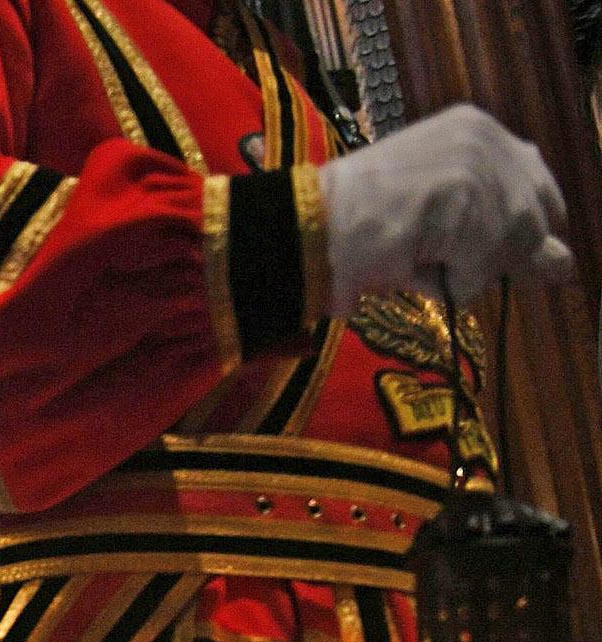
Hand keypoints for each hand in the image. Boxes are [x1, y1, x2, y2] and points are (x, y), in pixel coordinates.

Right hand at [318, 104, 571, 310]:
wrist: (306, 232)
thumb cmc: (358, 233)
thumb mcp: (445, 226)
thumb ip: (506, 236)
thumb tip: (565, 268)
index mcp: (475, 131)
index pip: (535, 185)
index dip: (518, 230)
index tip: (484, 252)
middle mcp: (484, 135)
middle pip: (535, 219)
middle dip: (493, 253)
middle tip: (435, 256)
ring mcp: (476, 158)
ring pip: (512, 245)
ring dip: (464, 271)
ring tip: (413, 256)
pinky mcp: (464, 188)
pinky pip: (483, 263)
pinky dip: (448, 281)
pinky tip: (410, 263)